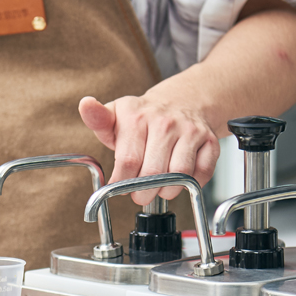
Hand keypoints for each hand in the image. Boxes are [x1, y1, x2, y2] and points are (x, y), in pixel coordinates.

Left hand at [79, 85, 219, 205]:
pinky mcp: (210, 141)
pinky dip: (191, 184)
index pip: (128, 161)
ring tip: (158, 188)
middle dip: (143, 192)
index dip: (122, 182)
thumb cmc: (143, 117)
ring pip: (179, 176)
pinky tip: (180, 179)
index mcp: (137, 117)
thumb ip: (97, 118)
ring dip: (167, 191)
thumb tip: (86, 105)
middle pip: (153, 173)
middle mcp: (165, 123)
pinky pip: (202, 173)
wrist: (182, 101)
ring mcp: (190, 131)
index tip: (119, 186)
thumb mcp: (115, 115)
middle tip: (139, 194)